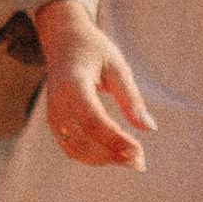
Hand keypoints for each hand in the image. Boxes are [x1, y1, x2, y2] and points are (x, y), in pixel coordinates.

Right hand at [33, 0, 153, 168]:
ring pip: (75, 148)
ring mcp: (52, 113)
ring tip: (131, 159)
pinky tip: (114, 153)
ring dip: (104, 159)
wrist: (63, 39)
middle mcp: (57, 102)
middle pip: (83, 140)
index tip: (139, 150)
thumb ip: (131, 97)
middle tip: (141, 162)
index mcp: (73, 84)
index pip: (92, 120)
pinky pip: (70, 147)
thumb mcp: (117, 66)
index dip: (115, 139)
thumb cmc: (94, 49)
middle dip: (112, 154)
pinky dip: (92, 156)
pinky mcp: (54, 121)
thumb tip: (150, 128)